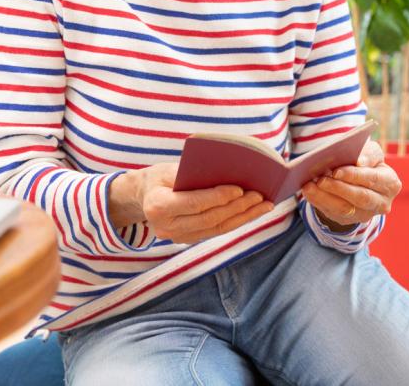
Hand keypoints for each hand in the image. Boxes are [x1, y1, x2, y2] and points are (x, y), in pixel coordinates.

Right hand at [113, 162, 274, 244]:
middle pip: (209, 218)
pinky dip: (237, 221)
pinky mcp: (188, 240)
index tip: (240, 189)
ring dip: (244, 217)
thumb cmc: (160, 177)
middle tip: (261, 195)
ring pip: (217, 229)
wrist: (142, 197)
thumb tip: (230, 172)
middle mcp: (165, 227)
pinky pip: (216, 232)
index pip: (194, 203)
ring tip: (265, 205)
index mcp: (157, 205)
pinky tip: (254, 212)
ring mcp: (176, 237)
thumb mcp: (169, 169)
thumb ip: (193, 173)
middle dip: (238, 207)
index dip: (218, 197)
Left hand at [301, 139, 400, 228]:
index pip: (373, 179)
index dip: (354, 175)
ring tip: (310, 185)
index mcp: (391, 183)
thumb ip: (368, 154)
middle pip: (360, 197)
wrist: (360, 181)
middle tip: (321, 179)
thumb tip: (360, 162)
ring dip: (325, 196)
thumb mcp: (371, 154)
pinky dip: (319, 201)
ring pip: (345, 208)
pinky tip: (308, 191)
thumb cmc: (367, 163)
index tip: (336, 171)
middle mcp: (382, 203)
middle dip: (339, 188)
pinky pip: (333, 213)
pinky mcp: (350, 220)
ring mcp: (366, 215)